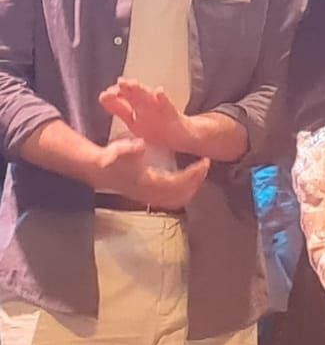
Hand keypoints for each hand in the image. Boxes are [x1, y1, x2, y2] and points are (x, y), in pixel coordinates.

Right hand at [94, 137, 209, 208]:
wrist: (99, 170)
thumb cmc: (111, 159)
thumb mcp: (119, 150)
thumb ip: (128, 148)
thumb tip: (140, 145)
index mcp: (147, 184)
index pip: (178, 183)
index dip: (193, 175)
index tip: (204, 162)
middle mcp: (151, 195)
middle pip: (182, 195)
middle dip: (197, 181)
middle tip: (205, 166)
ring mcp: (151, 198)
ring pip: (178, 199)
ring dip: (192, 187)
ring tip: (200, 171)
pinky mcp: (151, 197)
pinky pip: (173, 199)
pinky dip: (184, 190)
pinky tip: (188, 178)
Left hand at [99, 78, 195, 153]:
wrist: (181, 136)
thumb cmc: (157, 128)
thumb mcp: (134, 122)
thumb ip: (120, 109)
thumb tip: (102, 96)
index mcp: (135, 108)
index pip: (122, 98)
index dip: (114, 96)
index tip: (107, 94)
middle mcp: (146, 105)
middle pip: (135, 95)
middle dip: (127, 89)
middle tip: (120, 83)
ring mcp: (159, 108)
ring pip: (149, 98)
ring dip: (142, 90)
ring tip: (134, 84)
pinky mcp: (172, 113)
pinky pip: (167, 105)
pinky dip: (163, 98)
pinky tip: (159, 92)